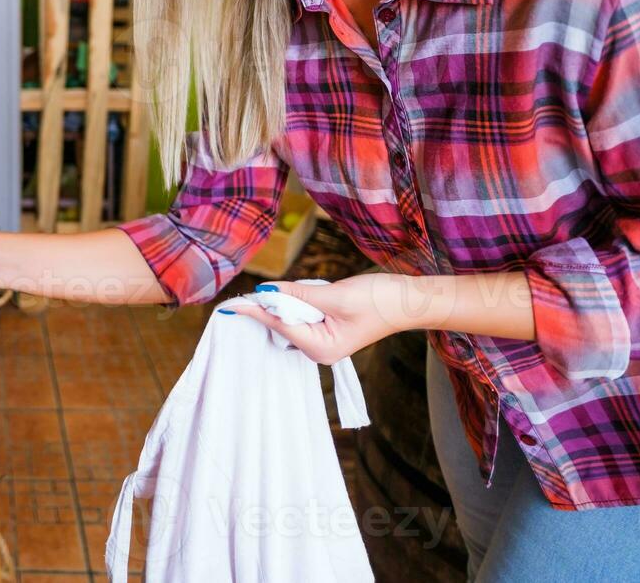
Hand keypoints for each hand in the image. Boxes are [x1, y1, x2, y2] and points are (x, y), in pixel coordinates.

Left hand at [222, 274, 418, 364]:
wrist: (410, 300)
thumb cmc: (379, 299)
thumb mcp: (334, 295)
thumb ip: (298, 295)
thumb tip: (266, 292)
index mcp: (321, 348)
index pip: (278, 325)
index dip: (255, 310)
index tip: (229, 304)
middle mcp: (318, 350)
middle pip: (281, 323)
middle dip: (271, 305)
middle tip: (255, 291)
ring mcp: (323, 342)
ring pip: (290, 318)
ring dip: (287, 302)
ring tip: (290, 289)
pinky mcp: (327, 330)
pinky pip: (302, 316)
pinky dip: (297, 303)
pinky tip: (298, 294)